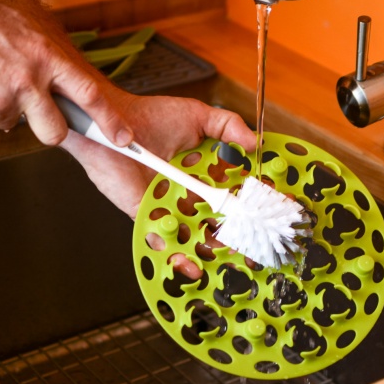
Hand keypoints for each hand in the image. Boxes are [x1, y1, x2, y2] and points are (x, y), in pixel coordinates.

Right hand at [0, 0, 130, 146]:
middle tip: (35, 115)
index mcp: (47, 58)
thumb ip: (46, 64)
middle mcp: (28, 81)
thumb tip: (60, 91)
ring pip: (12, 123)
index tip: (124, 139)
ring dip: (2, 107)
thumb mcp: (27, 33)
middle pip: (54, 132)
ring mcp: (1, 99)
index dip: (109, 122)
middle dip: (50, 131)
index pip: (89, 96)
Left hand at [59, 91, 255, 278]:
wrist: (111, 121)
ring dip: (211, 253)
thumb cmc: (150, 116)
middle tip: (256, 250)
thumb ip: (228, 126)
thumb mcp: (197, 116)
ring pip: (193, 237)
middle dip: (237, 239)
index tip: (271, 216)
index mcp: (204, 174)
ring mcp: (168, 207)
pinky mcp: (145, 216)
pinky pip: (162, 241)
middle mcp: (188, 193)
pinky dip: (176, 257)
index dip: (252, 207)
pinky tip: (191, 267)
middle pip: (217, 222)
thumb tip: (255, 143)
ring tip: (231, 263)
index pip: (233, 195)